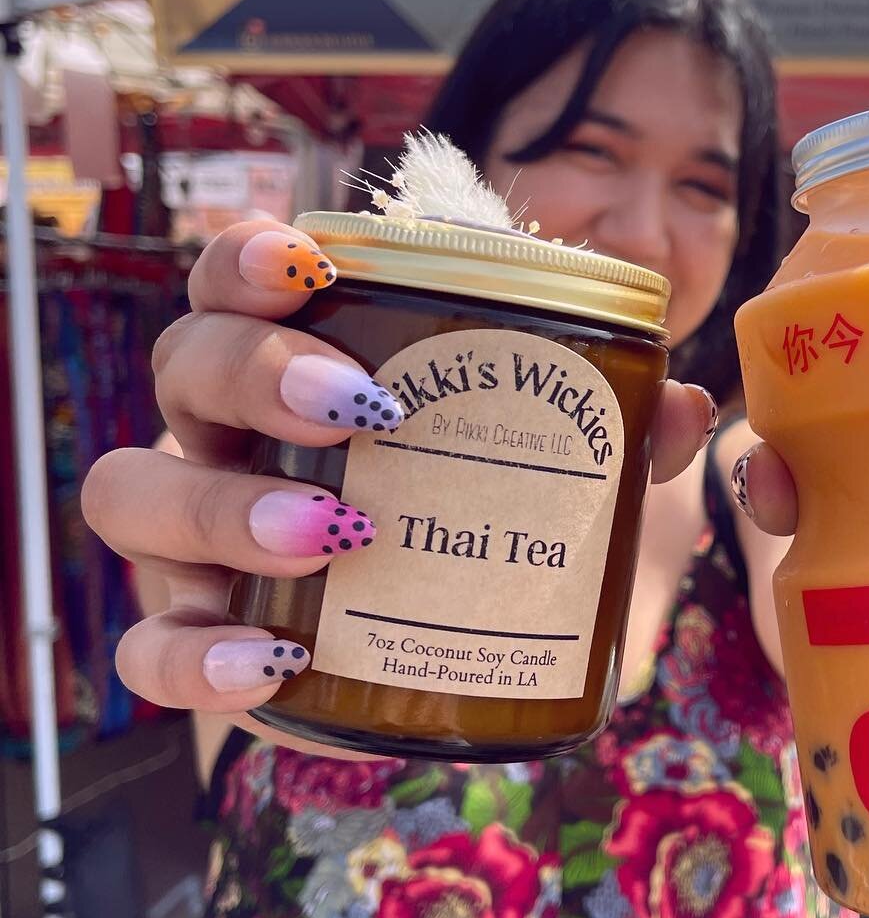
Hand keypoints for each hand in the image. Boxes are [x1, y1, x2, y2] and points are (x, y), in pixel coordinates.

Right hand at [84, 218, 718, 719]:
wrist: (443, 643)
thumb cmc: (483, 515)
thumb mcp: (560, 467)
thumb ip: (619, 431)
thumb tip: (683, 407)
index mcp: (297, 360)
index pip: (236, 279)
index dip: (249, 257)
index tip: (311, 265)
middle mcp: (224, 430)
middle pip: (184, 364)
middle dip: (257, 371)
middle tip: (362, 408)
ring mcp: (193, 532)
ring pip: (136, 490)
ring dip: (226, 506)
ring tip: (336, 535)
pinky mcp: (197, 634)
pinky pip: (147, 643)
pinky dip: (195, 651)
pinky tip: (270, 660)